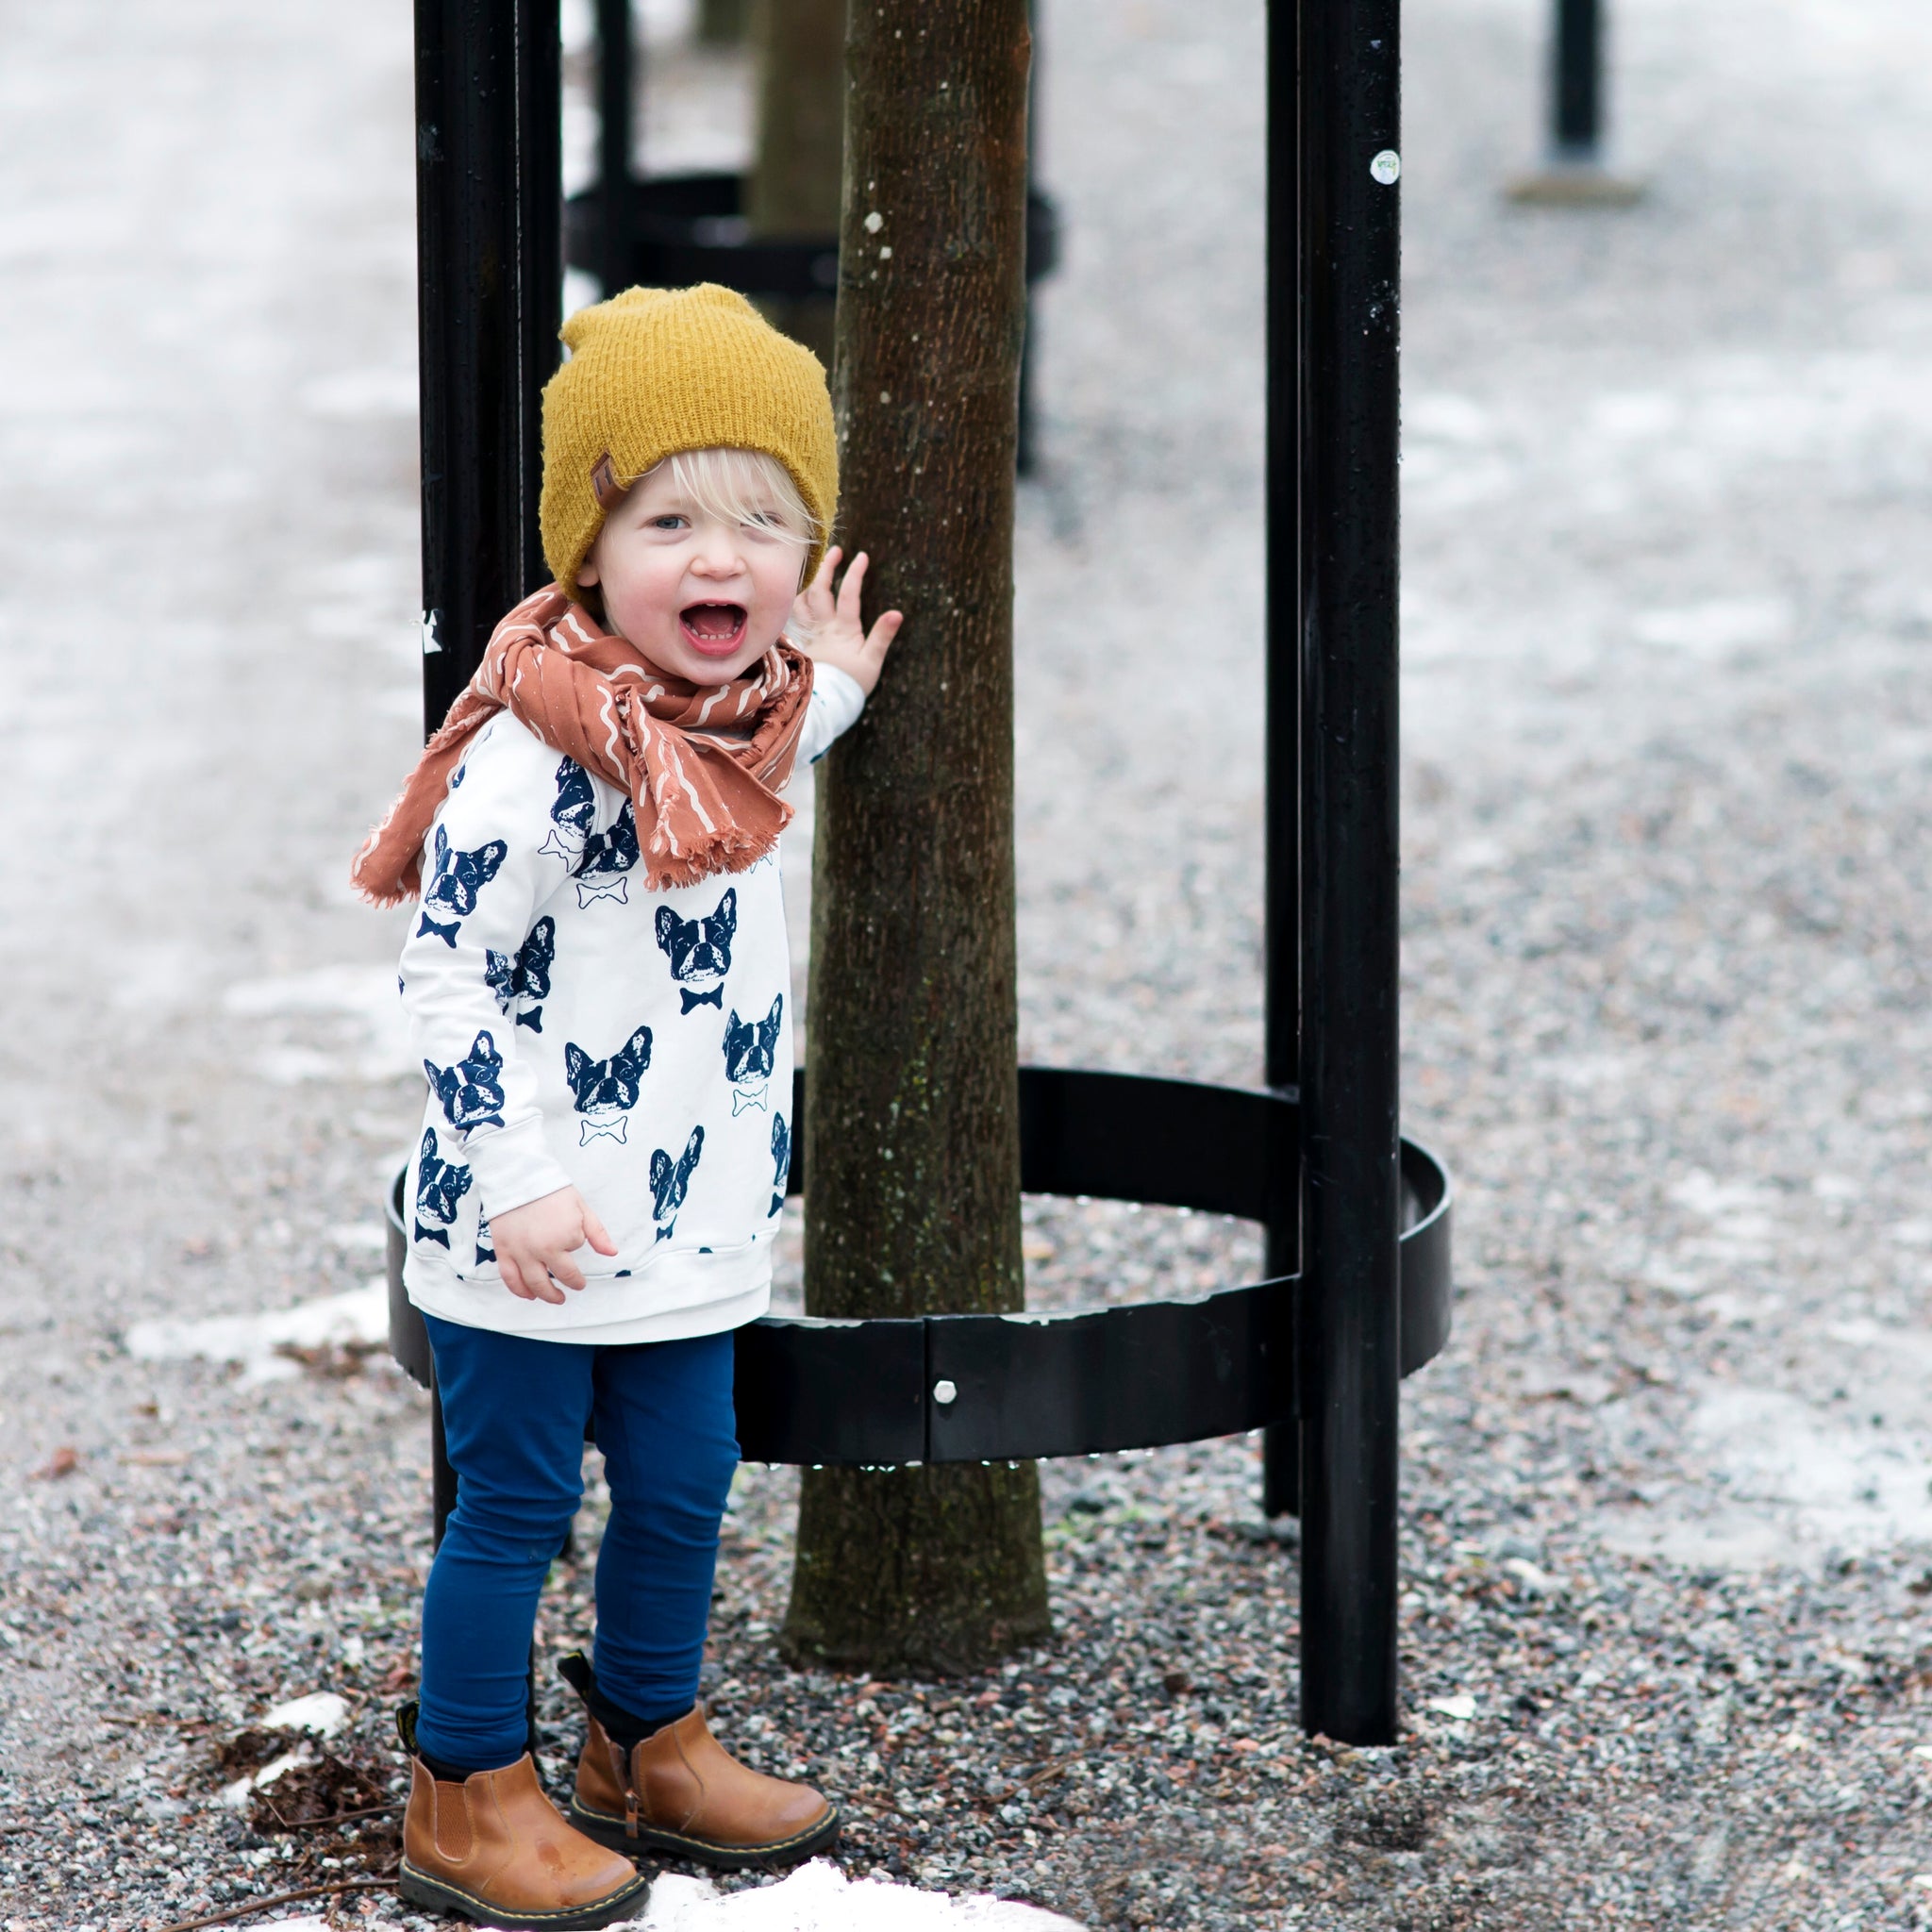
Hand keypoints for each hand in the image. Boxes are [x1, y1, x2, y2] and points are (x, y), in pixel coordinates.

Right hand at [489, 1186, 617, 1303]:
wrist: (518, 1177)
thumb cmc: (552, 1190)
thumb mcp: (581, 1208)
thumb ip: (597, 1234)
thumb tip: (612, 1253)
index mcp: (563, 1239)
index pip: (573, 1259)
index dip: (576, 1257)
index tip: (579, 1267)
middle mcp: (541, 1250)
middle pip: (556, 1279)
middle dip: (568, 1286)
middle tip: (571, 1291)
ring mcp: (520, 1252)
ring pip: (533, 1284)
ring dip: (545, 1295)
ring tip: (554, 1298)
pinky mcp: (503, 1251)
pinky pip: (510, 1278)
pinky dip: (519, 1290)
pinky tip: (528, 1294)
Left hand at [791, 547, 902, 694]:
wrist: (829, 704)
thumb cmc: (853, 684)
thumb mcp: (873, 661)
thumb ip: (882, 636)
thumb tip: (896, 613)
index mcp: (844, 630)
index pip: (849, 595)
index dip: (855, 573)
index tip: (861, 556)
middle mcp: (824, 628)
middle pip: (820, 591)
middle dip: (827, 568)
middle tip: (835, 551)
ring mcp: (811, 634)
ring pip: (802, 602)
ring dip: (806, 583)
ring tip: (812, 569)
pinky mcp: (802, 642)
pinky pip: (793, 618)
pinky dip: (793, 603)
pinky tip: (795, 595)